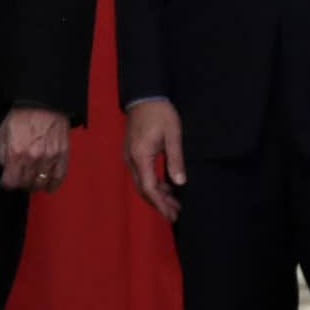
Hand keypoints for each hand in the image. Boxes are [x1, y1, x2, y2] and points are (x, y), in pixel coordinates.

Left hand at [0, 106, 70, 192]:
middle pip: (26, 184)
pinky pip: (59, 177)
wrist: (43, 102)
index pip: (10, 182)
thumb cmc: (21, 116)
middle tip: (19, 179)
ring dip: (35, 185)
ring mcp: (49, 158)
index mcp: (16, 153)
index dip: (6, 184)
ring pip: (41, 183)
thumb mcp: (3, 132)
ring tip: (32, 181)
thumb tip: (6, 168)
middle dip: (20, 184)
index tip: (6, 182)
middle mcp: (33, 158)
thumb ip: (2, 153)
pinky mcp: (62, 155)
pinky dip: (53, 185)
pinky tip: (48, 187)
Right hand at [124, 99, 184, 223]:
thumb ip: (175, 159)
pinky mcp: (133, 152)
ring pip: (142, 183)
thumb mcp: (172, 135)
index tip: (171, 215)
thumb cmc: (160, 113)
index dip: (160, 204)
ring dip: (157, 194)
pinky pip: (141, 174)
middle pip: (143, 189)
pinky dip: (153, 183)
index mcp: (141, 156)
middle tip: (175, 213)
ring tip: (174, 201)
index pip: (149, 188)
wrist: (143, 95)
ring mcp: (130, 156)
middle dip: (159, 203)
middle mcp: (131, 160)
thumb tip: (180, 182)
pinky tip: (166, 185)